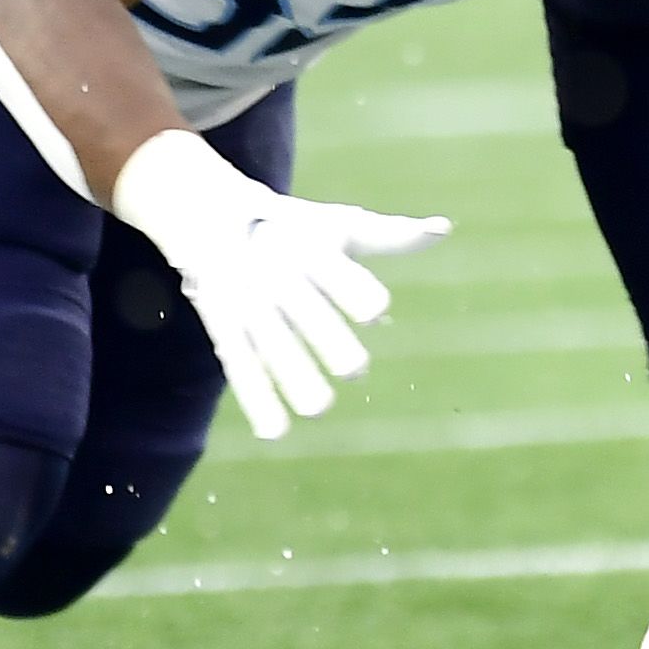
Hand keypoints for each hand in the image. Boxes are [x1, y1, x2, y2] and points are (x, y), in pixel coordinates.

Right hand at [106, 129, 447, 440]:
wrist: (207, 216)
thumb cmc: (295, 229)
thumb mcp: (338, 226)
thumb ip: (390, 235)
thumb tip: (442, 229)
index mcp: (310, 249)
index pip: (333, 271)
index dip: (352, 290)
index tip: (375, 310)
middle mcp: (278, 276)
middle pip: (303, 310)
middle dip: (326, 338)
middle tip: (354, 369)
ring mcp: (249, 303)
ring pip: (272, 344)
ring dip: (293, 377)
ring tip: (319, 409)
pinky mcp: (225, 329)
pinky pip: (241, 367)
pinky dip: (257, 400)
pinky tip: (276, 433)